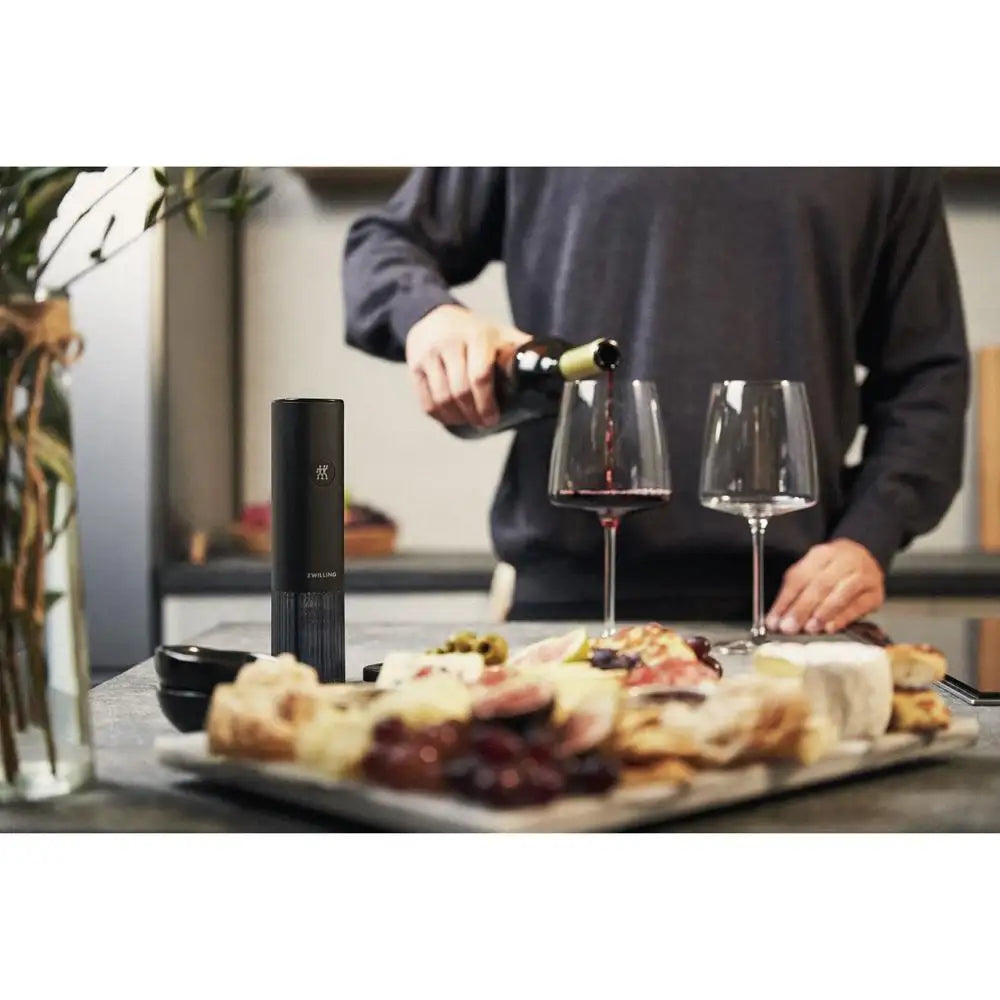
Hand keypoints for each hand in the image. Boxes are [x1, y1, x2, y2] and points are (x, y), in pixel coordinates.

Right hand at [405, 305, 531, 427]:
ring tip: (469, 421)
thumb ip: (521, 350)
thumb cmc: (474, 331)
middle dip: (474, 414)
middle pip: (460, 391)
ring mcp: (429, 355)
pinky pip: (425, 401)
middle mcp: (450, 344)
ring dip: (457, 417)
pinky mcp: (414, 367)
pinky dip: (439, 416)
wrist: (432, 316)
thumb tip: (553, 369)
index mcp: (477, 337)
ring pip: (442, 399)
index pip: (480, 375)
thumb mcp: (499, 333)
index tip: (494, 418)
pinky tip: (451, 417)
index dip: (487, 402)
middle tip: (484, 423)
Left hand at [765, 539, 884, 635]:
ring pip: (840, 594)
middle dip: (801, 608)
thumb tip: (777, 618)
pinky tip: (830, 627)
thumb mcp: (812, 570)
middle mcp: (844, 561)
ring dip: (822, 613)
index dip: (785, 600)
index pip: (799, 577)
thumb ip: (795, 591)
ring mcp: (863, 575)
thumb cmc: (833, 569)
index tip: (773, 620)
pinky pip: (858, 606)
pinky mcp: (875, 593)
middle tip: (789, 627)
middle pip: (819, 585)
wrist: (865, 557)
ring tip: (809, 628)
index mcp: (822, 554)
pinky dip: (843, 617)